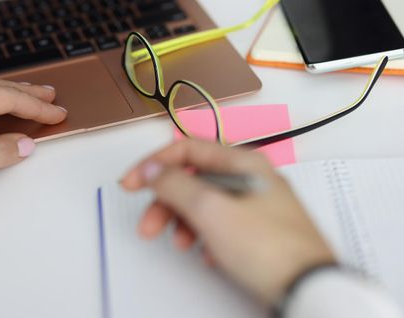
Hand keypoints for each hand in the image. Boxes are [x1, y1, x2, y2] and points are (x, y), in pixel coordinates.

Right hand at [122, 140, 334, 304]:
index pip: (187, 149)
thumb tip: (150, 169)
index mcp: (242, 161)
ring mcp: (256, 203)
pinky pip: (221, 223)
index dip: (154, 164)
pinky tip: (208, 255)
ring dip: (184, 221)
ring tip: (179, 246)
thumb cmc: (262, 245)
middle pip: (194, 178)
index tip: (130, 185)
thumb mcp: (210, 210)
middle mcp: (250, 176)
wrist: (309, 289)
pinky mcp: (259, 229)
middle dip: (166, 202)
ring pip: (206, 203)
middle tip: (147, 228)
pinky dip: (206, 235)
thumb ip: (174, 184)